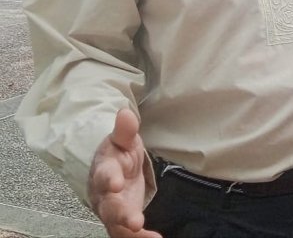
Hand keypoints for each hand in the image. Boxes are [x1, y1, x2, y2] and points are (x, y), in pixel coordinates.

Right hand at [87, 109, 160, 237]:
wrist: (110, 169)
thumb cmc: (118, 152)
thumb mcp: (123, 139)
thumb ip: (124, 130)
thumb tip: (125, 113)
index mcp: (104, 170)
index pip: (105, 174)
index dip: (109, 179)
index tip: (115, 183)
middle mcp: (104, 194)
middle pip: (109, 206)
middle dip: (120, 213)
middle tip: (132, 220)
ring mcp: (111, 209)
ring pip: (115, 223)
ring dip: (128, 230)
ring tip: (143, 233)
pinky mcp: (121, 219)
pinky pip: (126, 232)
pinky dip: (139, 237)